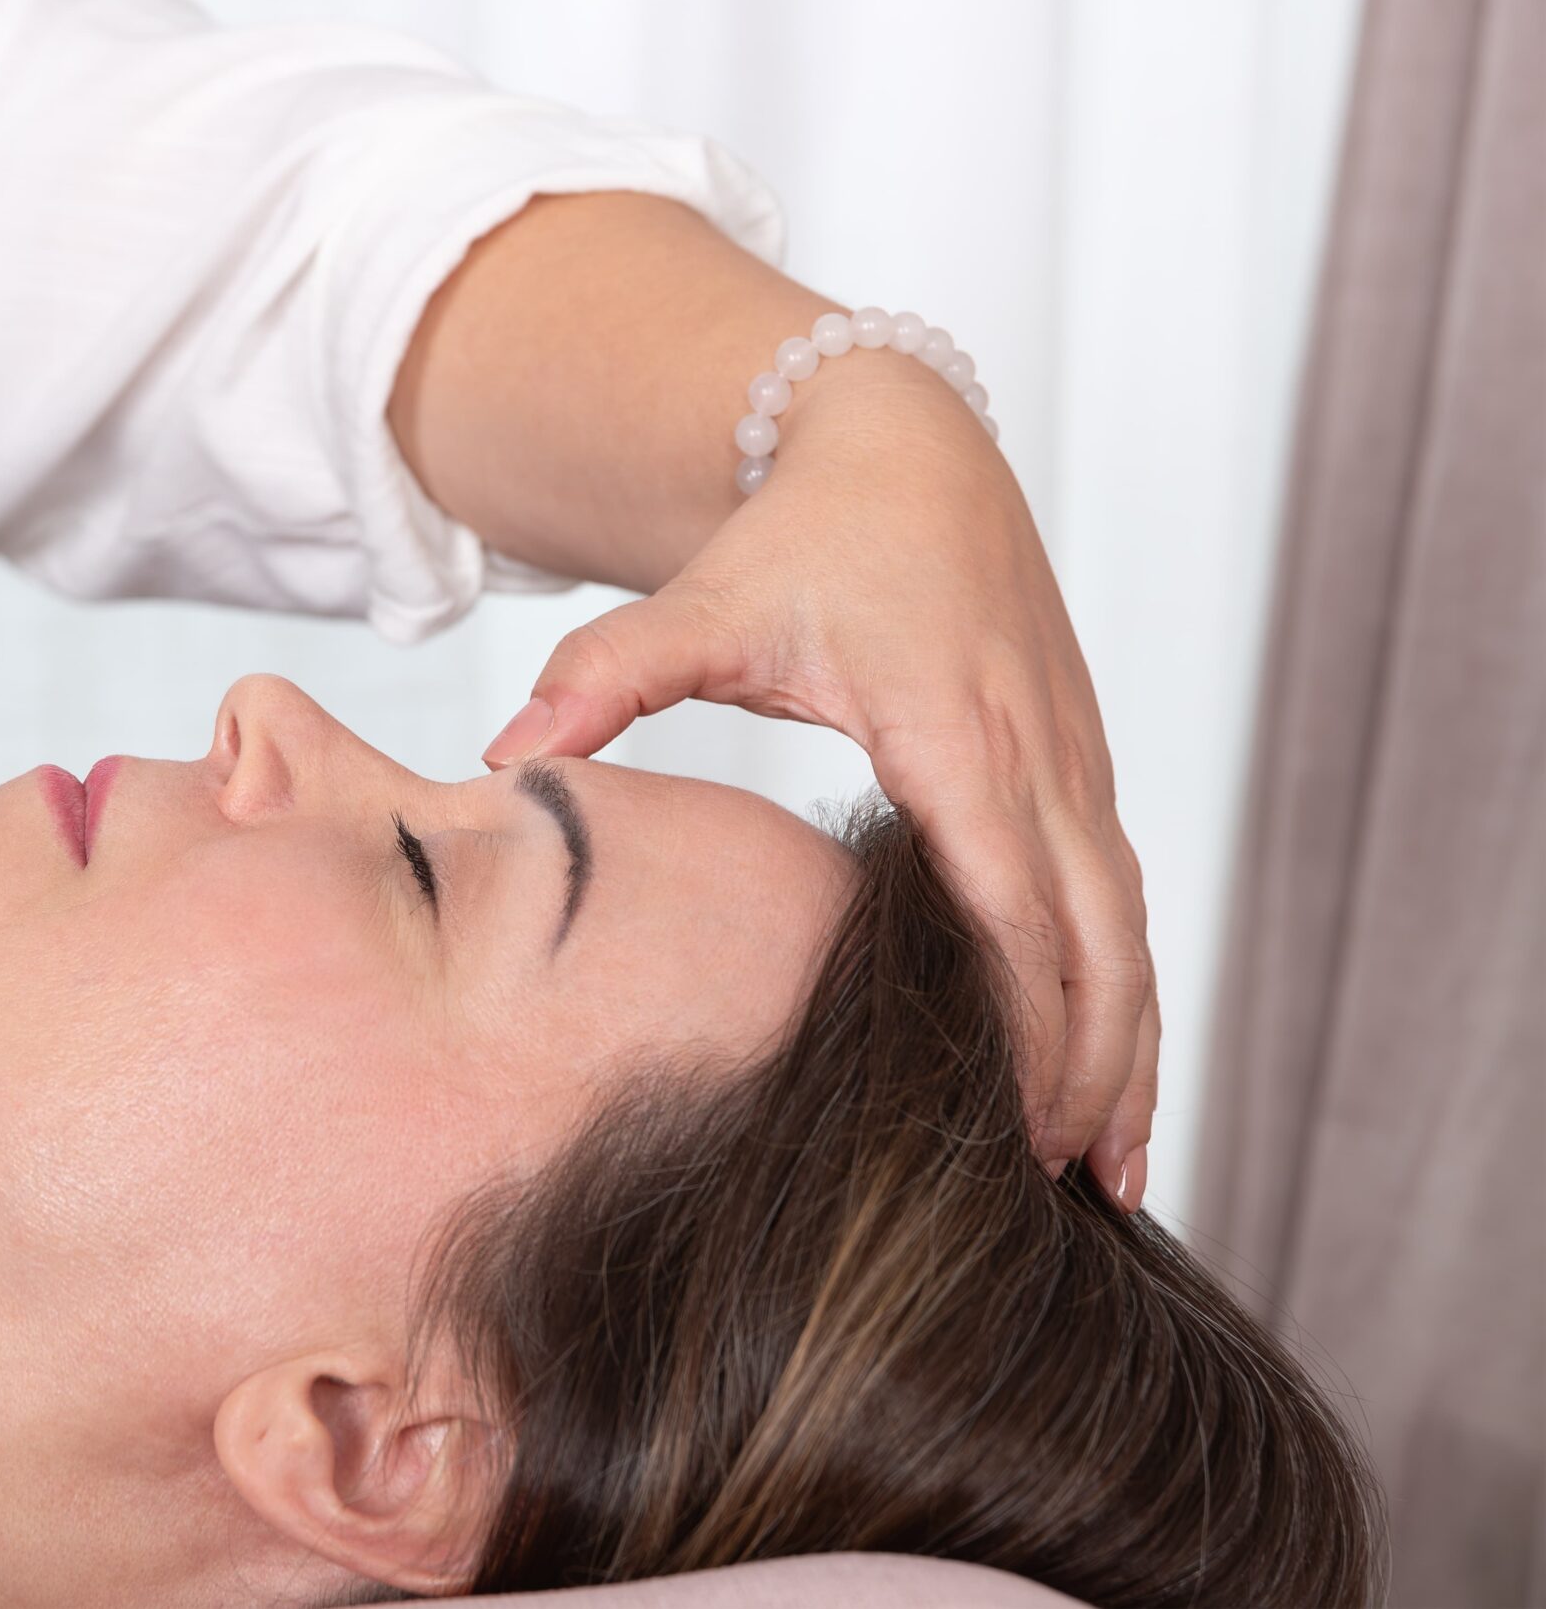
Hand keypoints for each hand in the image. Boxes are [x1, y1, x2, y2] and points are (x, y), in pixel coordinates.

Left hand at [483, 372, 1156, 1207]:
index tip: (1003, 1121)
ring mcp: (1074, 758)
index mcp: (950, 726)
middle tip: (1072, 1189)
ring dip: (1130, 1042)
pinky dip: (1125, 987)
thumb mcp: (702, 601)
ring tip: (1115, 1175)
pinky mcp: (1080, 764)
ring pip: (1128, 923)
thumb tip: (504, 753)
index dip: (1015, 1014)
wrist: (906, 444)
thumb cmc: (806, 534)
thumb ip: (605, 674)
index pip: (1002, 894)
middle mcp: (1037, 749)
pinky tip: (1111, 1070)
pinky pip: (1119, 895)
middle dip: (1093, 1062)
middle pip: (1095, 934)